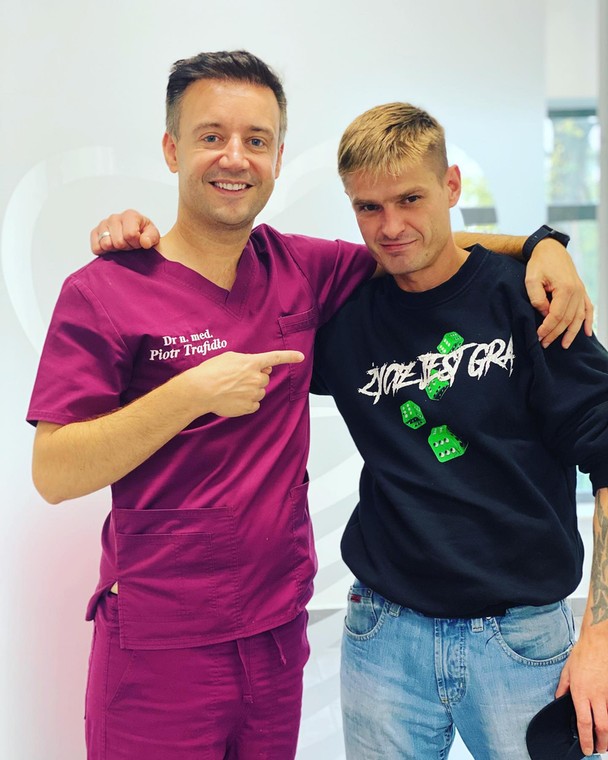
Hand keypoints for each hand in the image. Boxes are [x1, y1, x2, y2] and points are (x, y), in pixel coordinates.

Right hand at [90, 209, 160, 254]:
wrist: (137, 238)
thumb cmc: (144, 235)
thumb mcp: (153, 235)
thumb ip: (151, 237)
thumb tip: (144, 242)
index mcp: (130, 215)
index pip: (130, 235)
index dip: (136, 243)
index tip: (139, 242)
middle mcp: (115, 217)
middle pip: (118, 242)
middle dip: (126, 247)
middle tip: (130, 245)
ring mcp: (103, 224)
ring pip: (106, 244)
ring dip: (116, 249)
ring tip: (122, 245)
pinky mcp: (95, 233)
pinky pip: (96, 247)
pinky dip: (104, 252)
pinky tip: (112, 248)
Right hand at [185, 350, 304, 417]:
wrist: (200, 390)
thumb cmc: (211, 371)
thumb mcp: (229, 357)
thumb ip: (247, 360)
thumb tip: (258, 367)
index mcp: (252, 363)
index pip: (275, 358)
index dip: (290, 356)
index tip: (300, 357)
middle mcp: (256, 378)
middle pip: (264, 378)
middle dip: (255, 378)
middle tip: (238, 379)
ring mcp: (254, 394)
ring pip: (259, 392)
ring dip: (250, 390)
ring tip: (232, 389)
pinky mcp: (249, 407)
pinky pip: (254, 404)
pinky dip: (246, 402)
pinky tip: (233, 399)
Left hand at [525, 238, 593, 348]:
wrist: (550, 249)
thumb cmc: (539, 264)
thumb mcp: (531, 280)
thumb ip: (537, 298)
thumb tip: (545, 314)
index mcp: (565, 289)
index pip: (556, 316)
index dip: (547, 328)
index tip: (538, 336)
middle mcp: (576, 291)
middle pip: (568, 319)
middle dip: (556, 333)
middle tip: (544, 343)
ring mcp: (581, 291)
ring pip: (579, 317)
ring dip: (571, 333)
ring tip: (563, 345)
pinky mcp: (581, 290)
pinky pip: (588, 308)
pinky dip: (588, 321)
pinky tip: (587, 333)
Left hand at [555, 620, 607, 755]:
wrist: (598, 641)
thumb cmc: (582, 654)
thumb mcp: (566, 671)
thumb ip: (563, 688)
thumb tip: (559, 700)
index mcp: (580, 692)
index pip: (583, 722)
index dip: (585, 739)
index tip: (586, 749)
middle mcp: (595, 695)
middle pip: (602, 726)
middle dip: (601, 742)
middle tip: (599, 750)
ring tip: (605, 741)